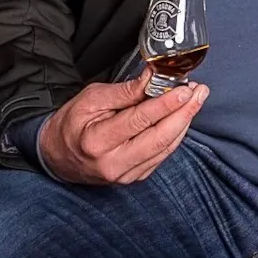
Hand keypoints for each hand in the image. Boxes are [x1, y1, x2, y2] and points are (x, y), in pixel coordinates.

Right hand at [38, 72, 206, 185]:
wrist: (57, 156)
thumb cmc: (72, 124)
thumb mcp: (91, 99)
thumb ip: (124, 91)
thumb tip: (153, 78)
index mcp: (98, 141)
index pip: (140, 120)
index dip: (166, 103)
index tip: (185, 88)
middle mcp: (113, 163)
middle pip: (159, 139)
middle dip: (184, 113)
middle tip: (200, 92)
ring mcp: (124, 175)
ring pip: (164, 149)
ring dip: (184, 123)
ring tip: (195, 101)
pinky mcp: (133, 178)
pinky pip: (161, 157)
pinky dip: (174, 137)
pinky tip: (181, 119)